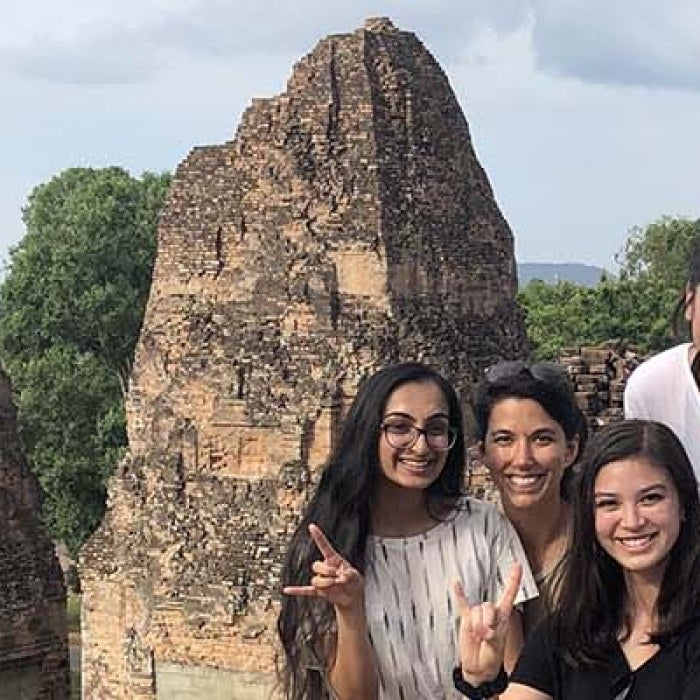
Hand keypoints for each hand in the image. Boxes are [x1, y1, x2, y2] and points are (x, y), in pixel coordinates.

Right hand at [283, 523, 363, 611]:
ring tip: (335, 585)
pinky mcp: (320, 592)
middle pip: (316, 565)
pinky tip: (286, 590)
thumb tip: (340, 578)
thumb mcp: (355, 576)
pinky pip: (306, 591)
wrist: (352, 597)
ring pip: (315, 580)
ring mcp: (321, 580)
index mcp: (334, 560)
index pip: (324, 546)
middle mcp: (325, 568)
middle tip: (337, 576)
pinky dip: (297, 590)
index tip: (311, 526)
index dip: (318, 536)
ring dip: (325, 583)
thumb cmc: (354, 582)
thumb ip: (349, 576)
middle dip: (326, 571)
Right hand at [455, 563, 521, 685]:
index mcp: (504, 616)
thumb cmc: (492, 658)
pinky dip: (459, 594)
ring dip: (476, 625)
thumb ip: (492, 633)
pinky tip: (457, 584)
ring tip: (478, 636)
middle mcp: (491, 612)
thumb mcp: (497, 646)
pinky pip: (462, 603)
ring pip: (476, 611)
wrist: (479, 667)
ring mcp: (478, 614)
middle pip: (488, 606)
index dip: (513, 579)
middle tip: (486, 635)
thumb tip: (483, 626)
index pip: (509, 593)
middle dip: (486, 622)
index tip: (517, 565)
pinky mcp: (466, 618)